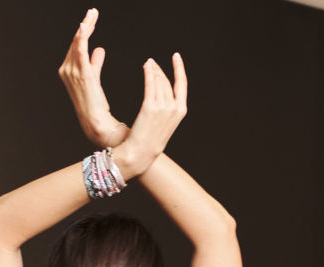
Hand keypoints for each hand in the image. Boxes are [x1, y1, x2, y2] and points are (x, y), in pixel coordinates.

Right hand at [58, 8, 127, 147]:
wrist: (96, 122)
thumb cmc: (96, 104)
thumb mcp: (94, 79)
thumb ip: (94, 63)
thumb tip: (99, 49)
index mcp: (68, 70)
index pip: (76, 45)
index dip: (84, 31)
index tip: (91, 17)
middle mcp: (67, 70)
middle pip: (76, 41)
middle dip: (85, 25)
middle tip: (93, 11)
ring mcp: (72, 72)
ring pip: (79, 43)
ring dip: (86, 27)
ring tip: (92, 14)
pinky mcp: (82, 75)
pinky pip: (80, 51)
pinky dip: (82, 38)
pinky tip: (85, 26)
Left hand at [112, 53, 186, 177]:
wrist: (142, 152)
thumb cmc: (150, 139)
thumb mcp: (164, 122)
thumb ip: (166, 107)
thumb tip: (161, 91)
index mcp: (180, 111)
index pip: (182, 84)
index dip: (179, 68)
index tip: (176, 57)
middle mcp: (174, 108)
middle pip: (167, 81)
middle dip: (160, 69)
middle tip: (152, 62)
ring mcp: (163, 107)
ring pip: (159, 81)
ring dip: (153, 70)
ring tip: (148, 64)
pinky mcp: (150, 107)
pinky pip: (150, 84)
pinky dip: (148, 73)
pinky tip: (146, 67)